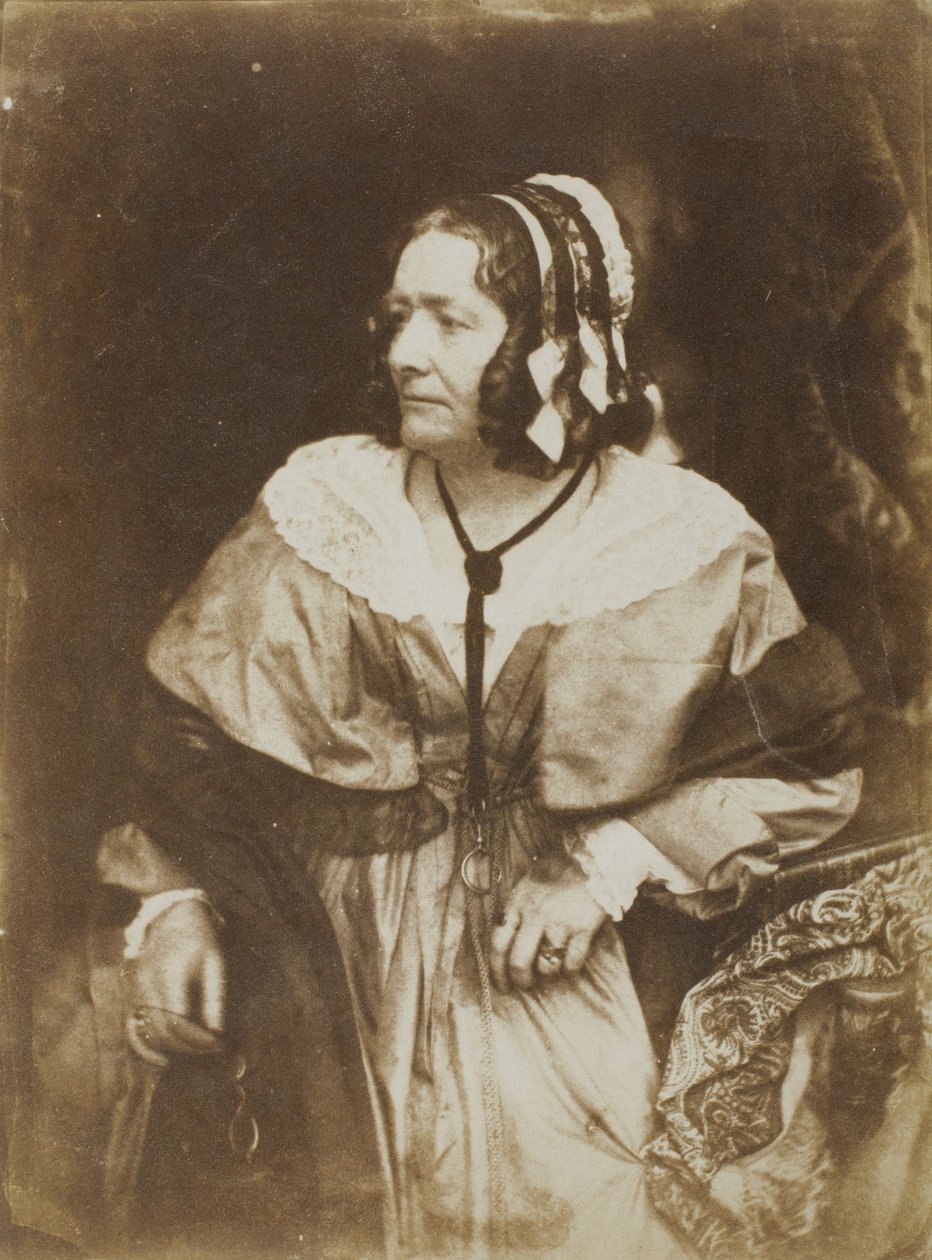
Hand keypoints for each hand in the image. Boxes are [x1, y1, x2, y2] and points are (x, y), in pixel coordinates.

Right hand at [128, 898, 225, 1063]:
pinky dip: (155, 1037)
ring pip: (148, 1031)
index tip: (218, 1045)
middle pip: (161, 1033)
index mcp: (170, 978)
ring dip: (172, 1045)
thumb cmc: (198, 937)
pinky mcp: (131, 991)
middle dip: (187, 1047)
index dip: (198, 1041)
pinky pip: (139, 1022)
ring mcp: (135, 989)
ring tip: (196, 1047)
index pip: (179, 1025)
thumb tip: (217, 1035)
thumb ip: (215, 1001)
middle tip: (209, 1049)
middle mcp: (146, 986)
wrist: (170, 913)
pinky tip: (173, 1042)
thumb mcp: (215, 964)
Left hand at [489, 858, 607, 991]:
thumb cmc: (556, 871)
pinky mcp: (583, 929)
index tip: (501, 985)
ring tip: (551, 969)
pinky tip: (570, 963)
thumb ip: (515, 911)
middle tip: (526, 985)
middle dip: (521, 981)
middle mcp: (535, 916)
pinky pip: (572, 964)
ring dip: (547, 974)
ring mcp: (560, 923)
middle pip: (519, 962)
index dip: (496, 971)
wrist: (591, 858)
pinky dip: (570, 970)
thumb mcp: (527, 885)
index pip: (497, 945)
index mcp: (517, 904)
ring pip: (546, 967)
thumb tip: (504, 944)